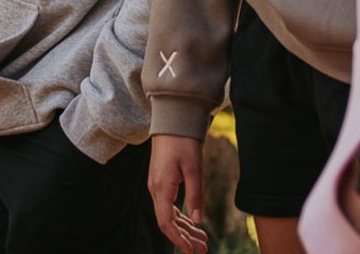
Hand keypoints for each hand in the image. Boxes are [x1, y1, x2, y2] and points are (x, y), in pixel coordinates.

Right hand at [148, 134, 207, 252]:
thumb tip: (198, 220)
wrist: (172, 119)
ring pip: (168, 214)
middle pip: (167, 222)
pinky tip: (192, 222)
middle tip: (203, 249)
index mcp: (161, 188)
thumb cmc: (183, 142)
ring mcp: (157, 184)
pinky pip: (168, 205)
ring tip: (202, 240)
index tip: (191, 251)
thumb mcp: (193, 168)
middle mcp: (155, 188)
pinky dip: (180, 216)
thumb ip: (195, 195)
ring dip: (184, 228)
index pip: (166, 223)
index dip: (178, 240)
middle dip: (184, 238)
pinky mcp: (161, 180)